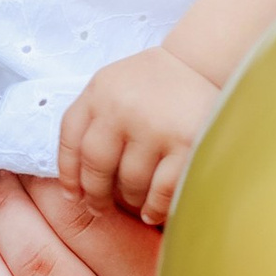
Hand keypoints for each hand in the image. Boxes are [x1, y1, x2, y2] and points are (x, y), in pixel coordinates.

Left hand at [57, 45, 217, 219]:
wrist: (207, 63)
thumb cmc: (156, 83)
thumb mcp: (116, 86)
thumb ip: (94, 119)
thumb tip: (70, 183)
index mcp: (99, 90)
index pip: (71, 138)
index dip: (68, 172)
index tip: (72, 195)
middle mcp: (122, 105)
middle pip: (96, 164)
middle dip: (95, 194)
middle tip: (98, 209)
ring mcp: (154, 124)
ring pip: (129, 182)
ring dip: (129, 200)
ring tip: (133, 205)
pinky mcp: (187, 142)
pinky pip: (161, 189)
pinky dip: (154, 206)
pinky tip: (152, 212)